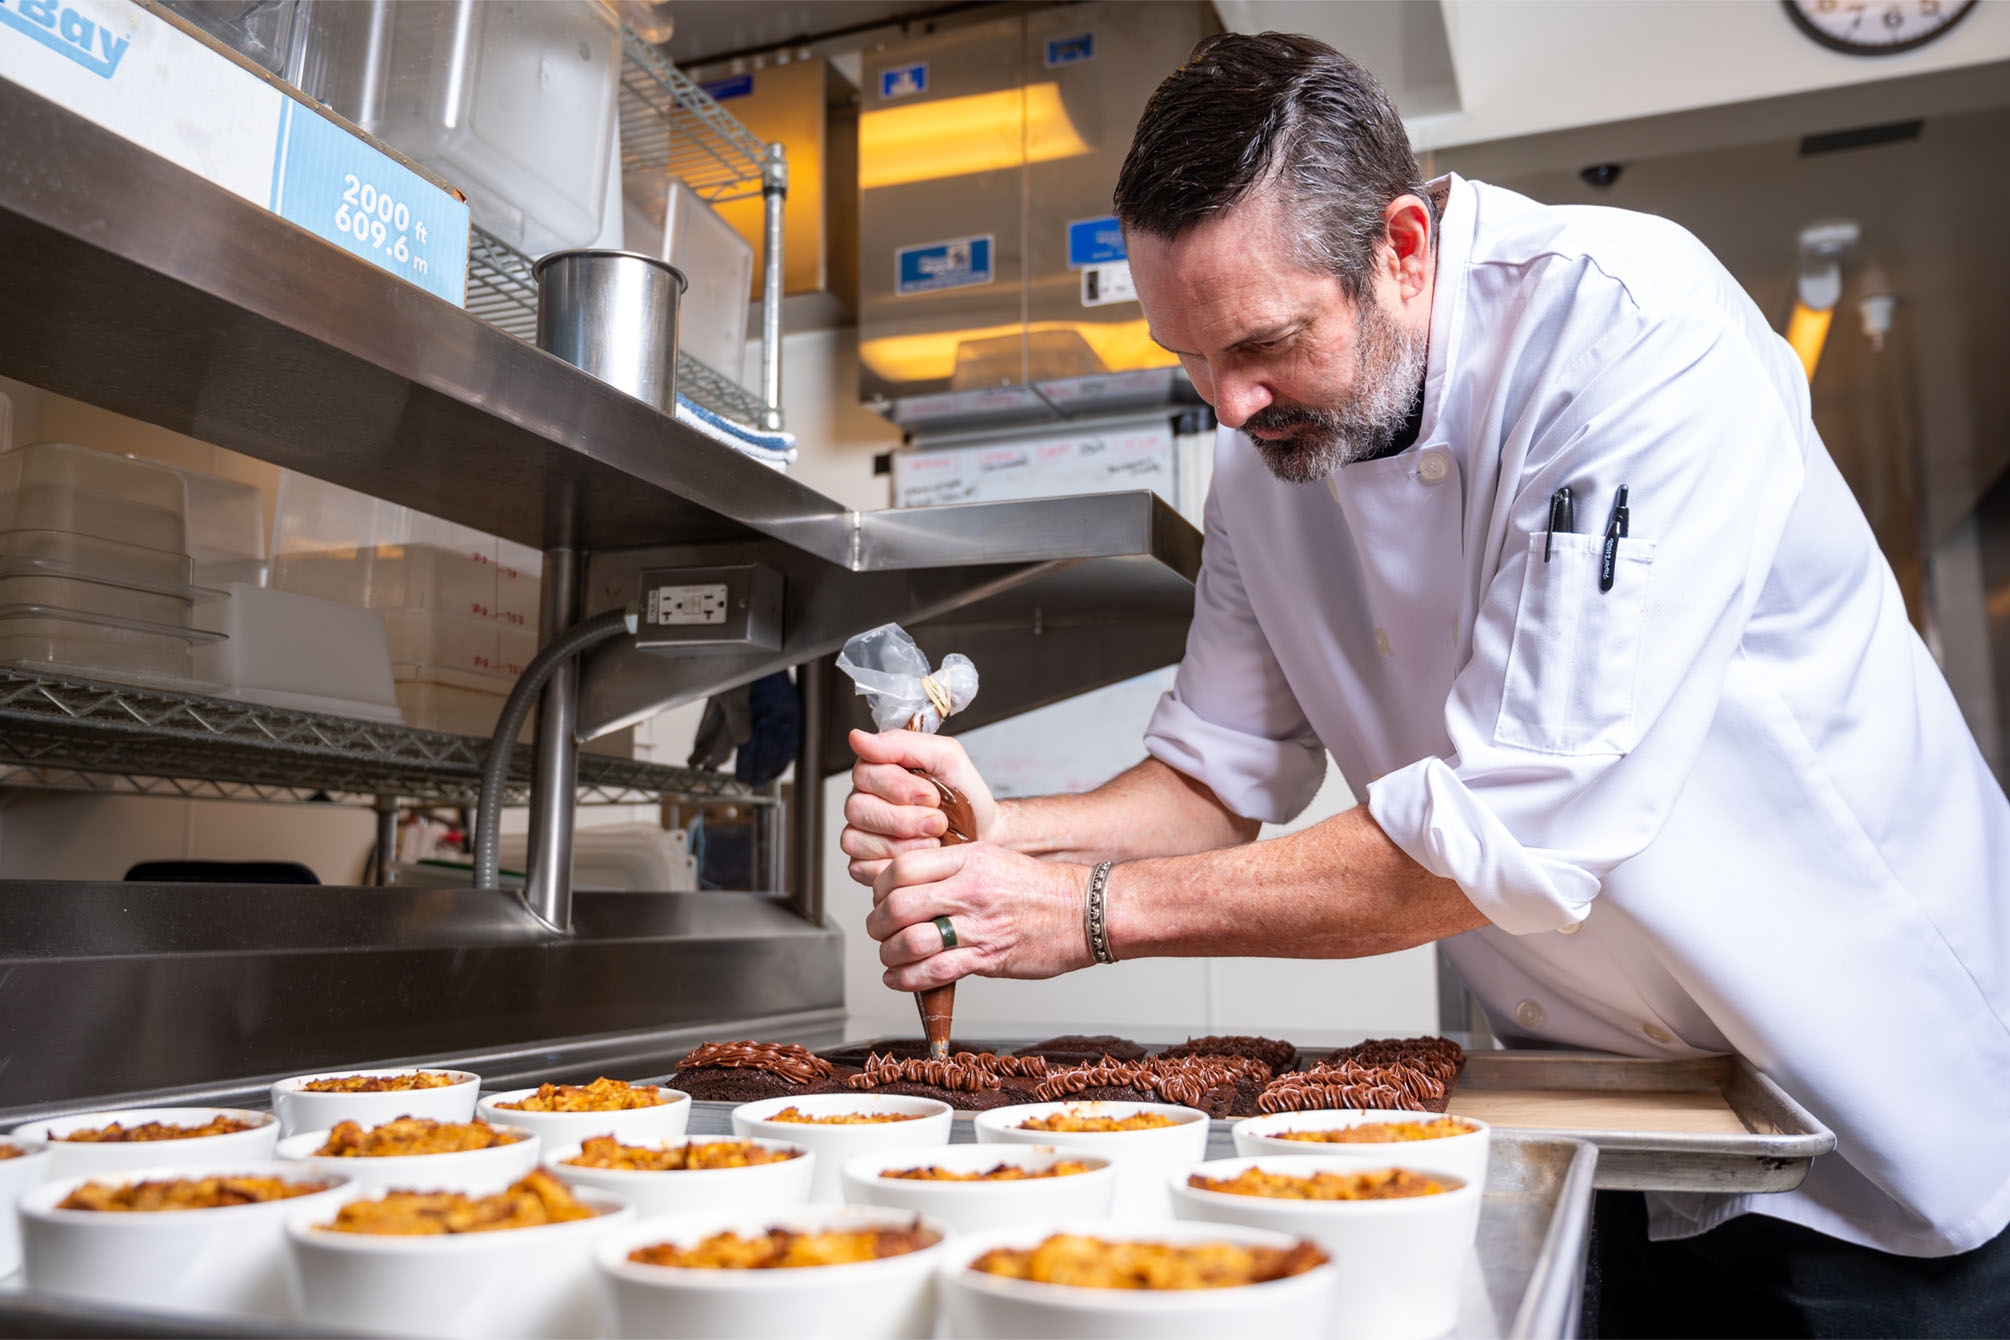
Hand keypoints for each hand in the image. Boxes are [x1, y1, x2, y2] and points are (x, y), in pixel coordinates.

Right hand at [839, 728, 1000, 884]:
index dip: (898, 787)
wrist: (984, 833)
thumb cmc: (964, 796)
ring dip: (902, 843)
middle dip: (903, 819)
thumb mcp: (945, 757)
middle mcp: (864, 801)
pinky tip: (917, 857)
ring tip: (933, 840)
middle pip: (857, 808)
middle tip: (937, 821)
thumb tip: (858, 738)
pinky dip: (893, 866)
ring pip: (855, 839)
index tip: (931, 794)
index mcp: (878, 771)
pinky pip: (861, 867)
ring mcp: (861, 834)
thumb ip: (902, 744)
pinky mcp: (864, 865)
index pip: (864, 773)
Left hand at [864, 842, 1090, 991]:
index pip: (902, 868)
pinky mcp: (987, 957)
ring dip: (888, 954)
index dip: (879, 887)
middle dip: (877, 924)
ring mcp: (977, 925)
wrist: (1084, 912)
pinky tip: (899, 979)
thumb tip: (911, 885)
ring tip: (889, 957)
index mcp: (968, 859)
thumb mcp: (993, 859)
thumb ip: (952, 869)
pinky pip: (933, 971)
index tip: (880, 899)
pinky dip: (906, 980)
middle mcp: (969, 889)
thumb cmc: (1040, 889)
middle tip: (878, 931)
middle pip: (897, 905)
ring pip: (909, 940)